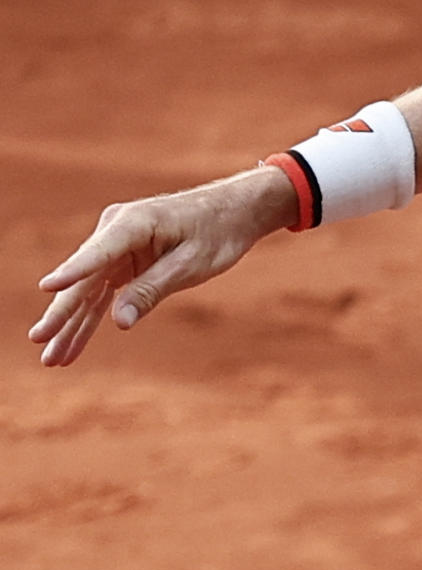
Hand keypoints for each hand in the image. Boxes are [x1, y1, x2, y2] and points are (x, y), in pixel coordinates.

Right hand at [29, 166, 296, 366]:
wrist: (234, 211)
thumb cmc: (217, 232)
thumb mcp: (190, 264)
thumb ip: (153, 290)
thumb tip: (120, 321)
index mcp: (134, 223)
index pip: (98, 253)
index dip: (73, 272)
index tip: (48, 287)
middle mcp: (115, 230)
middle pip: (84, 278)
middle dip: (62, 313)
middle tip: (39, 340)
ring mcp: (115, 247)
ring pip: (88, 291)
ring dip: (71, 325)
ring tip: (51, 358)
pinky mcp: (122, 261)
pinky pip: (100, 294)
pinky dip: (89, 319)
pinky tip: (72, 346)